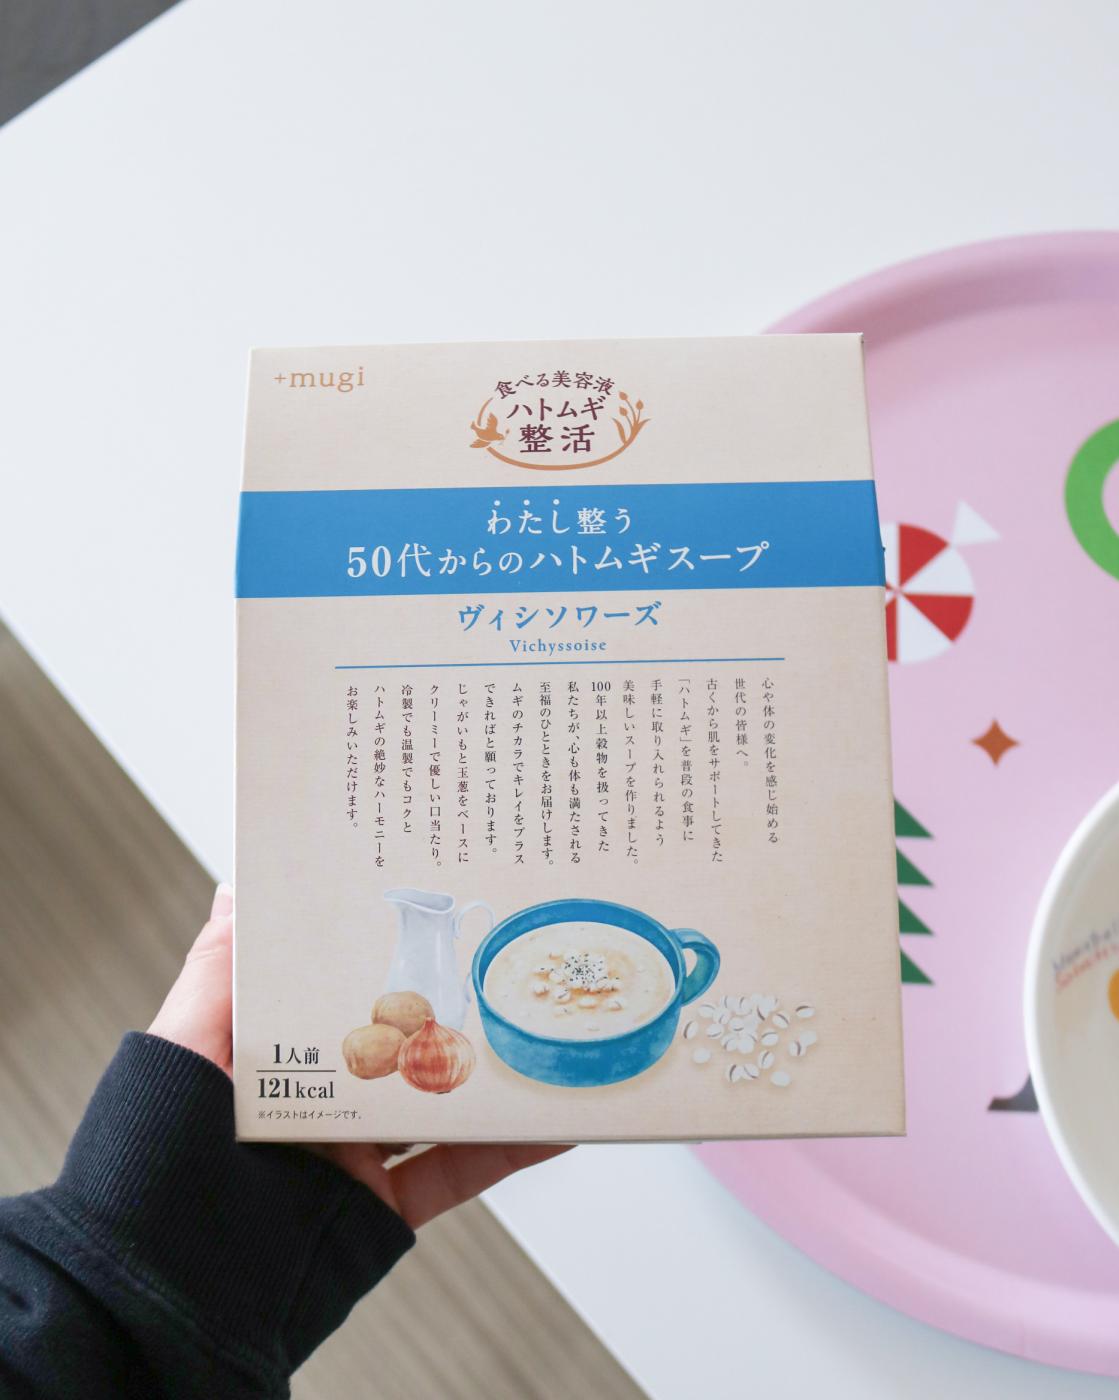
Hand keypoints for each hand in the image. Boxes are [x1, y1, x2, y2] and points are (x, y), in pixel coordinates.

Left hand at [149, 885, 567, 1229]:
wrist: (165, 1291)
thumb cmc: (153, 1163)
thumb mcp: (179, 1053)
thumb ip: (216, 977)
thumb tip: (235, 892)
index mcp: (267, 1060)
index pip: (330, 995)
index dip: (373, 957)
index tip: (423, 917)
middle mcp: (313, 1105)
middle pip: (396, 1045)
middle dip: (446, 1008)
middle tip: (497, 960)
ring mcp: (350, 1157)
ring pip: (437, 1105)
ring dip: (490, 1073)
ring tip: (539, 1027)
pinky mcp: (379, 1210)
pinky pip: (455, 1174)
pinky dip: (508, 1151)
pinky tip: (551, 1123)